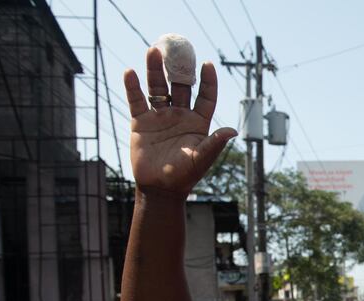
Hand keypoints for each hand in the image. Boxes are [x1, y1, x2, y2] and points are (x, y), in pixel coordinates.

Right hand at [124, 47, 235, 197]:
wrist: (160, 188)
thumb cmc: (185, 175)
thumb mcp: (201, 158)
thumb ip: (215, 143)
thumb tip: (233, 130)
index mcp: (198, 123)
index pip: (205, 97)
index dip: (208, 81)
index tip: (207, 64)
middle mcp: (180, 115)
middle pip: (179, 86)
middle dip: (179, 68)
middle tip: (177, 48)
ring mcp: (160, 117)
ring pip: (157, 88)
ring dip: (155, 70)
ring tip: (153, 50)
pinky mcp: (141, 122)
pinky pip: (136, 100)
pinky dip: (132, 87)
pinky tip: (130, 73)